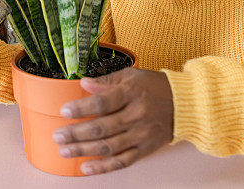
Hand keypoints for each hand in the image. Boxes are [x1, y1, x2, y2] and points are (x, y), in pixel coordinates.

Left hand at [53, 67, 173, 174]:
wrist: (185, 103)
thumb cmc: (155, 86)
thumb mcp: (131, 75)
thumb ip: (106, 81)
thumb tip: (83, 84)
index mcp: (132, 93)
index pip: (102, 103)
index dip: (81, 108)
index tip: (64, 111)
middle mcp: (136, 115)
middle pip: (101, 128)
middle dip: (75, 133)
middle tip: (57, 136)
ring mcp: (141, 134)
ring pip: (108, 147)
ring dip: (83, 151)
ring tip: (64, 151)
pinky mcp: (145, 149)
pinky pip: (122, 161)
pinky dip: (103, 167)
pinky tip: (85, 167)